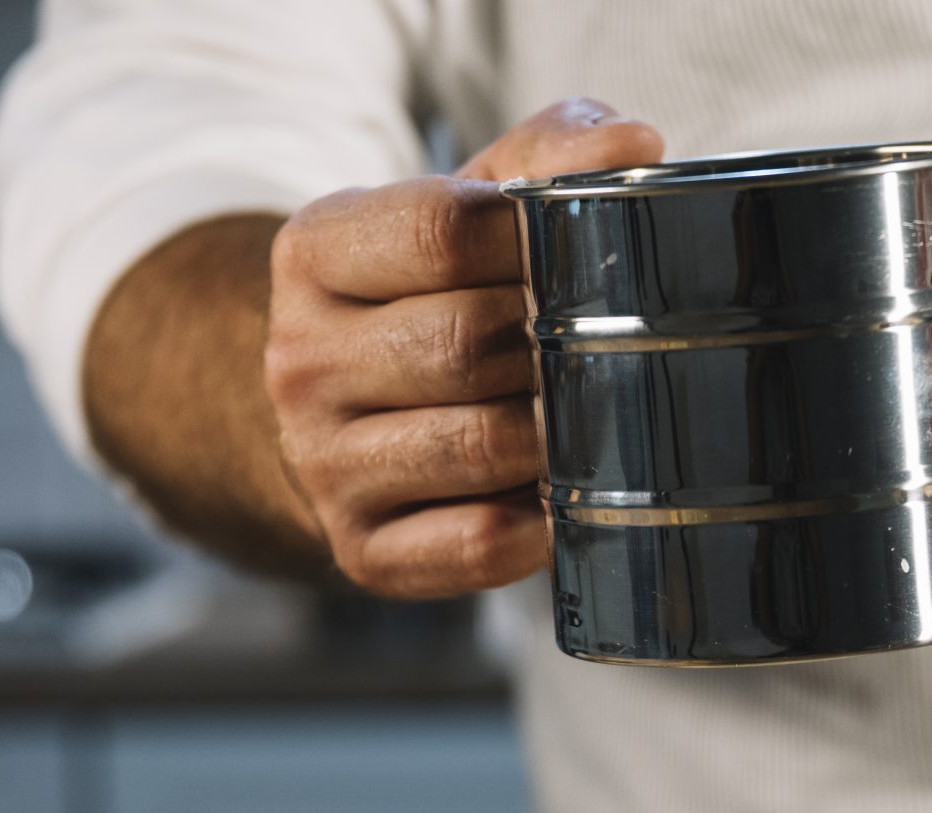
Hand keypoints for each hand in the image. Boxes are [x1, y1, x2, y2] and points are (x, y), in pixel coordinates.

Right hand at [264, 99, 662, 597]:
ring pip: (477, 446)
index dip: (534, 241)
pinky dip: (539, 524)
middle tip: (605, 345)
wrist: (347, 414)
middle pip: (463, 345)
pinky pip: (475, 543)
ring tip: (590, 416)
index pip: (441, 232)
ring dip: (554, 433)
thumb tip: (632, 145)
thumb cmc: (434, 297)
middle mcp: (299, 360)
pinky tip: (561, 496)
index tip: (584, 253)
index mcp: (313, 251)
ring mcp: (322, 463)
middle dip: (552, 344)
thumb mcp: (470, 205)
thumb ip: (546, 156)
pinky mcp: (361, 549)